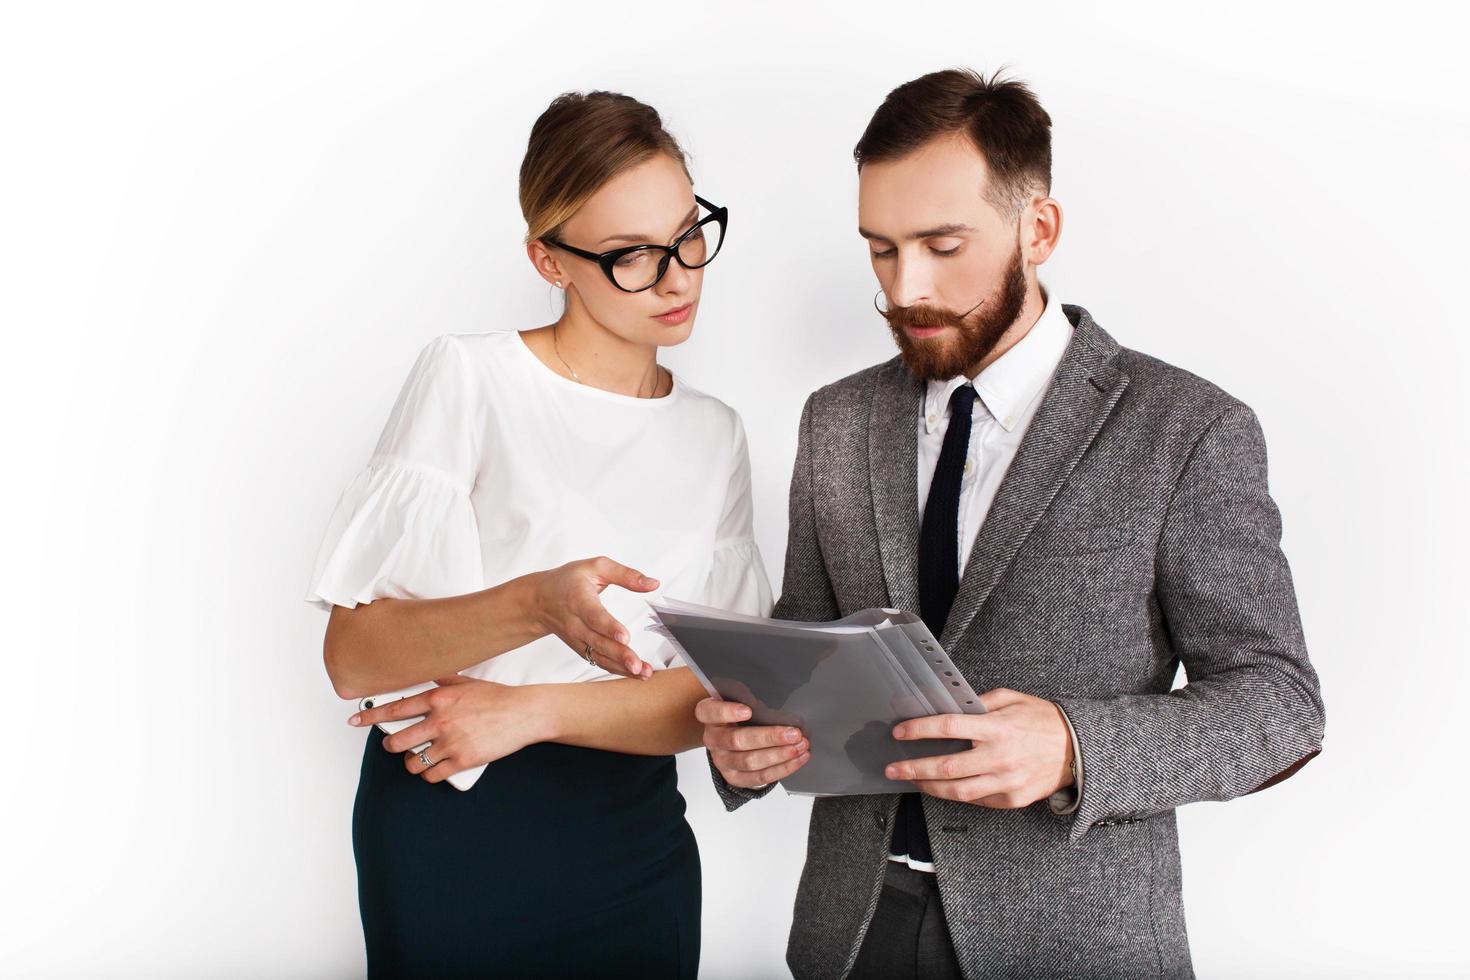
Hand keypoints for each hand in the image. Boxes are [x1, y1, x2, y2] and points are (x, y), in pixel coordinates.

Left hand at [349, 674, 546, 783]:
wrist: (524, 714)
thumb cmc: (497, 697)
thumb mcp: (467, 682)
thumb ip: (442, 681)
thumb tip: (427, 677)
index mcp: (438, 699)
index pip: (395, 709)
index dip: (371, 716)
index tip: (355, 720)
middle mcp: (440, 721)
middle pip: (398, 741)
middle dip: (391, 746)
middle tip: (394, 746)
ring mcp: (451, 743)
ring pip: (413, 762)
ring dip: (411, 763)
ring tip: (417, 759)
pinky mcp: (463, 761)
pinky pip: (433, 775)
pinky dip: (430, 775)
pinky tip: (433, 770)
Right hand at [531, 555, 659, 678]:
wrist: (540, 600)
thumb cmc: (568, 581)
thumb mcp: (596, 567)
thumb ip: (625, 575)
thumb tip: (653, 583)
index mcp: (579, 600)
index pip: (594, 616)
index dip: (609, 627)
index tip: (625, 637)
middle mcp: (576, 624)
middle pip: (598, 642)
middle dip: (619, 655)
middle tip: (637, 665)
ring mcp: (577, 639)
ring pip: (599, 656)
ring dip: (621, 667)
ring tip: (643, 673)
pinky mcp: (581, 649)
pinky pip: (599, 662)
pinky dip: (617, 670)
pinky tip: (635, 674)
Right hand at [695, 697, 809, 788]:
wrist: (728, 736)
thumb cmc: (739, 713)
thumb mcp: (740, 699)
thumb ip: (752, 701)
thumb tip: (785, 713)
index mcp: (708, 715)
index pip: (711, 712)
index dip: (728, 712)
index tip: (748, 711)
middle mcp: (712, 740)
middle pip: (737, 741)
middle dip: (769, 738)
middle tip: (794, 733)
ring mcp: (722, 762)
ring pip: (750, 762)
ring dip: (779, 755)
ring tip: (801, 746)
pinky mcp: (735, 778)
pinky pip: (759, 777)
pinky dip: (782, 769)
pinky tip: (799, 759)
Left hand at [883, 688, 1073, 807]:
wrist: (1078, 749)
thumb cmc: (1043, 720)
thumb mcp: (1012, 698)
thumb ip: (980, 703)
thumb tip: (950, 707)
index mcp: (997, 727)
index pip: (949, 727)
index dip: (920, 730)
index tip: (900, 733)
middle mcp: (999, 757)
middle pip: (946, 766)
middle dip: (914, 768)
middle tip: (894, 768)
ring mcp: (1006, 782)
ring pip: (957, 791)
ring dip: (929, 787)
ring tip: (913, 781)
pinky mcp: (1012, 799)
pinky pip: (976, 800)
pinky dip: (956, 794)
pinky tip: (943, 787)